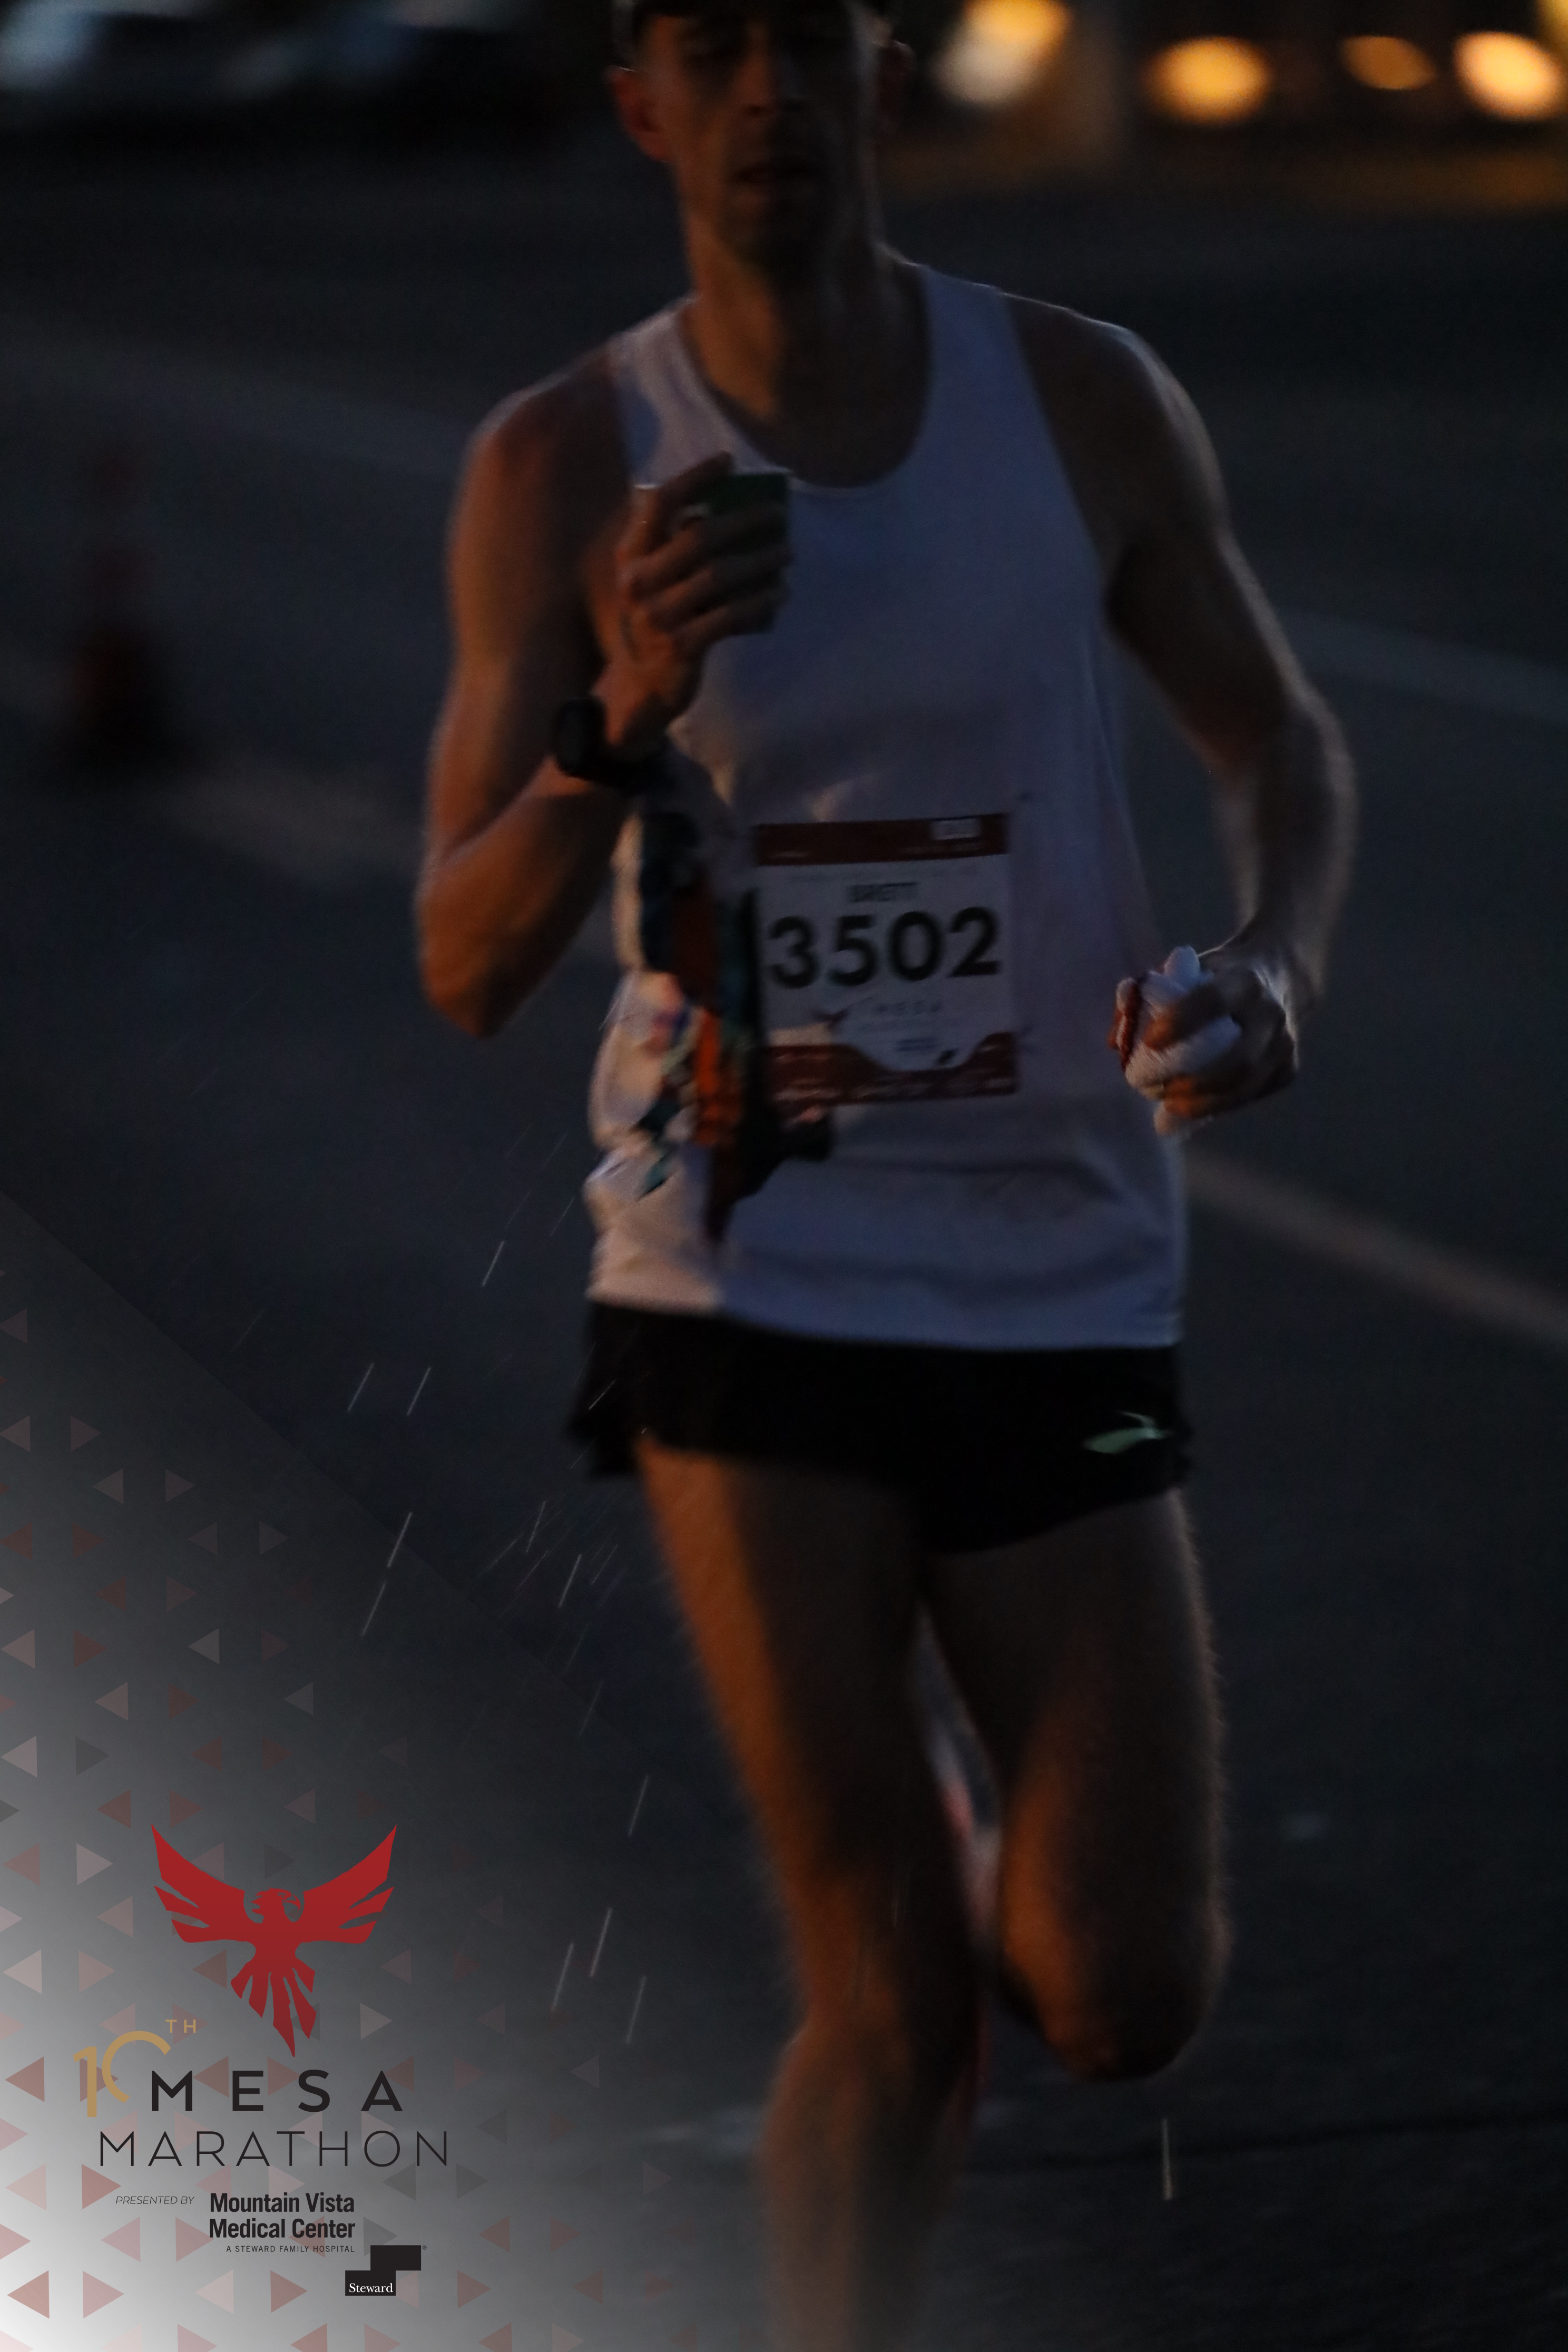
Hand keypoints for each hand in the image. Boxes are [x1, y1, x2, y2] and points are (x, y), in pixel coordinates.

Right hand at [598, 454, 790, 754]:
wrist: (639, 686)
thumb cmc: (657, 620)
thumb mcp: (655, 580)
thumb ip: (679, 547)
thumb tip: (731, 511)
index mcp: (630, 556)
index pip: (659, 504)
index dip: (694, 478)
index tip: (729, 461)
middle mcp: (639, 582)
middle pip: (699, 538)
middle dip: (744, 521)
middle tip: (778, 514)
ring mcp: (659, 616)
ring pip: (720, 577)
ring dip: (761, 561)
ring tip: (787, 553)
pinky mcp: (682, 647)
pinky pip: (730, 616)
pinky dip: (760, 602)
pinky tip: (781, 592)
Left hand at [1138, 941, 1302, 1128]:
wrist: (1285, 974)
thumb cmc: (1220, 976)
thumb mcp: (1190, 968)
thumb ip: (1149, 996)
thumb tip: (1115, 1041)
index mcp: (1245, 979)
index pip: (1214, 1000)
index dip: (1181, 1021)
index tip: (1149, 1042)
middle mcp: (1272, 1011)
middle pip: (1237, 1058)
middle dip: (1192, 1081)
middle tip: (1154, 1090)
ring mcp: (1286, 1043)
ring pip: (1246, 1084)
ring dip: (1203, 1103)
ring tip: (1167, 1108)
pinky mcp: (1290, 1068)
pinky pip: (1251, 1094)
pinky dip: (1218, 1106)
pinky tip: (1190, 1110)